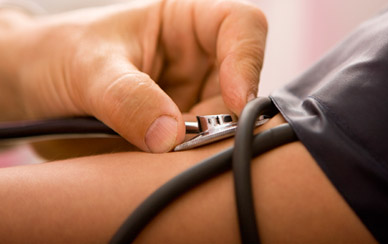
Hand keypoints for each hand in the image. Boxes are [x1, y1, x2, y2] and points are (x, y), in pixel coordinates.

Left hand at [0, 0, 267, 151]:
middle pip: (240, 90)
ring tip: (161, 158)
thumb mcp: (87, 67)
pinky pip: (197, 154)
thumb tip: (171, 137)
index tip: (235, 101)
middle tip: (185, 146)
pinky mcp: (175, 135)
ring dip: (203, 149)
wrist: (29, 90)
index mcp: (183, 25)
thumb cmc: (55, 56)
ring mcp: (188, 102)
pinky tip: (158, 169)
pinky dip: (186, 166)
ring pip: (224, 129)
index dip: (248, 60)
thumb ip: (127, 98)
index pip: (243, 27)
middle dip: (222, 121)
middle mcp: (195, 63)